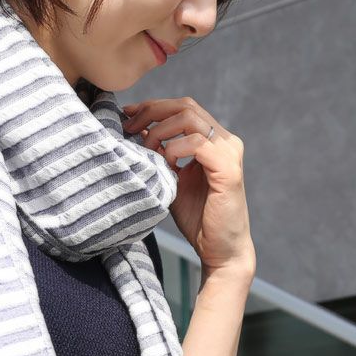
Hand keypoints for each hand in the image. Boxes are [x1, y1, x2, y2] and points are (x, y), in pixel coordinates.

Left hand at [122, 97, 255, 276]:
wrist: (219, 249)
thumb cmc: (197, 218)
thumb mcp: (171, 180)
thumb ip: (159, 155)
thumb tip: (137, 131)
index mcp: (213, 141)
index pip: (183, 108)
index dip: (152, 107)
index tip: (126, 115)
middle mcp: (225, 141)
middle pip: (185, 106)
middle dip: (151, 111)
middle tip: (127, 127)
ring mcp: (228, 153)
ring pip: (189, 118)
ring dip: (159, 131)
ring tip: (145, 151)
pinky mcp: (228, 170)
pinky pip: (196, 144)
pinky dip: (173, 150)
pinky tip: (164, 165)